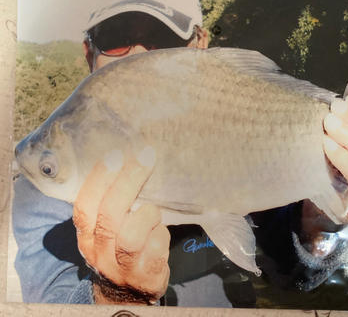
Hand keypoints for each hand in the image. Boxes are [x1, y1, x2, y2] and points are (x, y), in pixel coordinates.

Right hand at [72, 147, 170, 304]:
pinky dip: (161, 235)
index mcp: (87, 236)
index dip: (99, 179)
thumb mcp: (107, 229)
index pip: (85, 206)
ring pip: (131, 236)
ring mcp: (123, 267)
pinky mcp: (146, 277)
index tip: (115, 154)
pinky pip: (156, 249)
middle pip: (110, 215)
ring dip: (147, 215)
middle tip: (146, 157)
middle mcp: (100, 252)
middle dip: (129, 182)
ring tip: (152, 211)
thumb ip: (112, 203)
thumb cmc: (119, 249)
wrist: (126, 294)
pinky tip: (161, 232)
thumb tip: (128, 159)